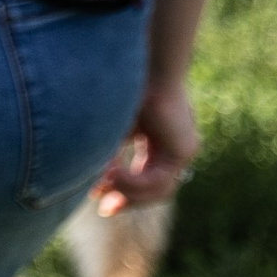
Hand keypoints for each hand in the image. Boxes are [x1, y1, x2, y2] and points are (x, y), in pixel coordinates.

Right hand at [93, 76, 199, 214]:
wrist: (140, 68)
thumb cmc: (122, 91)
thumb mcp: (112, 133)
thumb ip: (107, 157)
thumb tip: (91, 186)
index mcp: (160, 143)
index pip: (148, 179)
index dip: (125, 194)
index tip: (100, 202)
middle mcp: (176, 147)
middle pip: (156, 191)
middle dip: (128, 201)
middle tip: (104, 209)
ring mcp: (184, 149)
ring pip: (158, 191)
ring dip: (127, 191)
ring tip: (102, 182)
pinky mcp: (185, 149)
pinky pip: (159, 181)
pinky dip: (133, 182)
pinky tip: (112, 174)